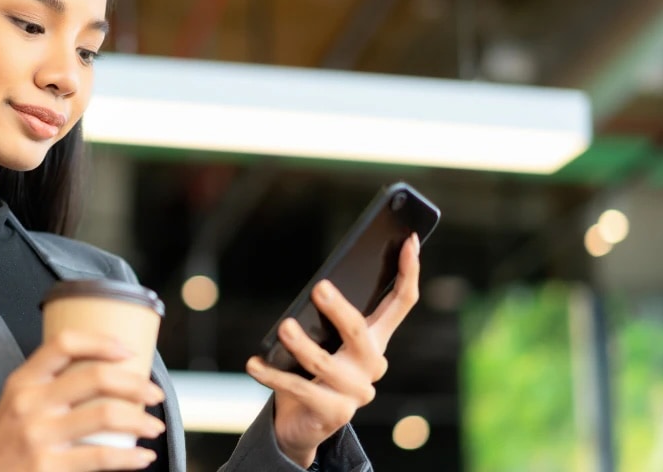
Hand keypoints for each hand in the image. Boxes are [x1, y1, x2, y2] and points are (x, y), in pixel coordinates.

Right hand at [0, 330, 166, 471]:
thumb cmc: (6, 444)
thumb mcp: (15, 405)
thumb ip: (46, 387)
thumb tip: (105, 375)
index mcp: (22, 381)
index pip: (64, 343)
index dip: (101, 341)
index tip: (128, 351)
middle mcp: (30, 403)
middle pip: (95, 377)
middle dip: (136, 383)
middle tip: (155, 393)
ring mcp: (38, 435)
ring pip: (106, 414)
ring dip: (141, 420)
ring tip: (154, 426)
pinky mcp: (48, 467)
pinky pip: (102, 456)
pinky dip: (130, 458)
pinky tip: (142, 457)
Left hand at [246, 233, 421, 467]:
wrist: (303, 424)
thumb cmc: (312, 370)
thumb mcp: (324, 339)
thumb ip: (325, 316)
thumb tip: (316, 287)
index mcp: (376, 339)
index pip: (402, 302)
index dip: (409, 271)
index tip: (409, 239)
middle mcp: (373, 365)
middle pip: (361, 331)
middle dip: (340, 309)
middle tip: (319, 288)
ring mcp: (356, 392)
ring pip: (326, 364)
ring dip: (302, 345)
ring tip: (284, 328)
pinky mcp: (333, 413)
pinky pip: (299, 389)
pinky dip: (273, 375)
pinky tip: (254, 364)